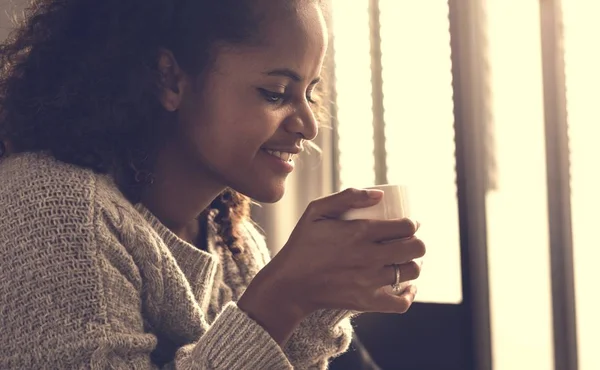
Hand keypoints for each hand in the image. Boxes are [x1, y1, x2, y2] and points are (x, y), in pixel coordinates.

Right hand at [239, 188, 425, 343]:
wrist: (289, 284)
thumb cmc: (302, 245)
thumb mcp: (316, 211)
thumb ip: (347, 197)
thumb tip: (380, 194)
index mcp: (359, 232)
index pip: (406, 226)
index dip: (412, 224)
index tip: (407, 225)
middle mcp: (369, 257)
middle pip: (416, 249)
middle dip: (416, 242)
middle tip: (406, 242)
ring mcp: (369, 281)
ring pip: (411, 272)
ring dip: (411, 264)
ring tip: (402, 261)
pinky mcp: (366, 302)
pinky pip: (400, 303)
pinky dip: (408, 295)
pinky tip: (406, 287)